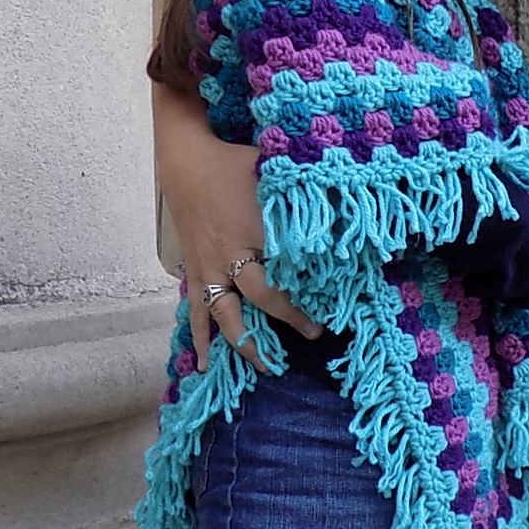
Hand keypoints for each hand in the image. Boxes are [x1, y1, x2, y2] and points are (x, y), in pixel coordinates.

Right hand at [152, 84, 319, 371]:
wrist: (186, 161)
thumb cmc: (234, 164)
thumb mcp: (271, 173)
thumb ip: (302, 190)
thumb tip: (342, 198)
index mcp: (253, 233)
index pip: (282, 272)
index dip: (302, 296)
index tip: (327, 311)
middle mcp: (230, 256)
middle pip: (259, 298)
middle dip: (286, 319)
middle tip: (313, 336)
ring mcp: (209, 269)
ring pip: (226, 315)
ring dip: (245, 342)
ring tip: (264, 367)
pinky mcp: (196, 273)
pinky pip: (197, 311)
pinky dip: (200, 338)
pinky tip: (202, 364)